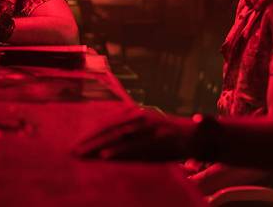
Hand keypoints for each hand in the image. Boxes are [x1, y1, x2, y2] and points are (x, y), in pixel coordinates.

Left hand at [73, 108, 196, 161]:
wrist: (200, 137)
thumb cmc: (172, 139)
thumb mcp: (148, 134)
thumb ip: (130, 136)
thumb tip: (106, 145)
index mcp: (139, 114)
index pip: (110, 122)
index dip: (92, 132)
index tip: (76, 142)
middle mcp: (143, 118)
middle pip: (111, 128)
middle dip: (90, 140)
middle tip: (72, 151)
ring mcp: (151, 129)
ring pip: (119, 136)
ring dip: (99, 145)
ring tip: (82, 154)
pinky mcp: (159, 141)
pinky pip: (135, 147)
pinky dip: (119, 151)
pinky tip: (105, 157)